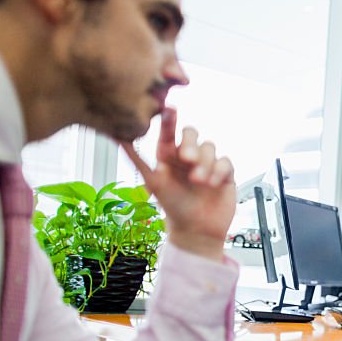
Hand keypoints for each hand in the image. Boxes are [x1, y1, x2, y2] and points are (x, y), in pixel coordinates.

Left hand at [118, 108, 235, 260]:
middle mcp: (188, 156)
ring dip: (204, 163)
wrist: (196, 231)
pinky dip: (218, 171)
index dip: (169, 120)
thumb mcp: (152, 181)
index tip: (169, 109)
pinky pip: (225, 161)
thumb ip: (136, 158)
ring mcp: (207, 164)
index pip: (169, 132)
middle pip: (193, 134)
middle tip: (187, 159)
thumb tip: (116, 136)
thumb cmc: (172, 207)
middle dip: (191, 144)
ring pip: (210, 147)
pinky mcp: (225, 173)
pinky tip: (212, 184)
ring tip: (199, 181)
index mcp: (169, 155)